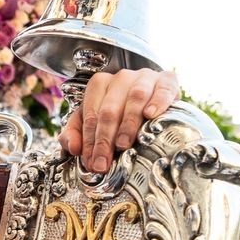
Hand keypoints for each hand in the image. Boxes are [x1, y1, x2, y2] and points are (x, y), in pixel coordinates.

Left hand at [60, 68, 179, 173]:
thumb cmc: (121, 112)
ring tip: (123, 144)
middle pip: (110, 109)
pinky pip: (163, 89)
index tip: (91, 163)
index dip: (89, 141)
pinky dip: (157, 102)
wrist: (154, 98)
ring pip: (135, 98)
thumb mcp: (95, 121)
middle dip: (104, 139)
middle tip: (104, 162)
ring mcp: (145, 77)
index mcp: (99, 84)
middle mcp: (121, 78)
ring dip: (128, 123)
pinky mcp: (167, 80)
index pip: (91, 114)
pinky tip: (151, 115)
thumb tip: (72, 147)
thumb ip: (77, 133)